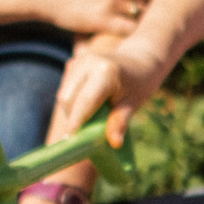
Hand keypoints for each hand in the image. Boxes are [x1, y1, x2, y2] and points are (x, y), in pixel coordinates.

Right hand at [50, 45, 168, 151]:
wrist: (139, 60)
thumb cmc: (139, 84)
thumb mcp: (134, 102)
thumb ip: (120, 121)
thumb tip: (115, 143)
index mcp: (104, 72)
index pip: (85, 101)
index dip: (76, 121)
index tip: (69, 141)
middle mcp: (87, 64)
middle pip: (68, 99)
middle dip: (73, 118)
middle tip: (84, 135)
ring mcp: (78, 62)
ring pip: (64, 96)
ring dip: (71, 112)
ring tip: (89, 120)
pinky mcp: (73, 65)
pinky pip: (65, 90)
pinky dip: (72, 103)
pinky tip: (88, 107)